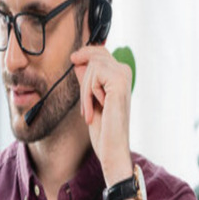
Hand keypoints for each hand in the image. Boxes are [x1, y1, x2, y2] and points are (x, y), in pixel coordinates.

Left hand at [71, 46, 133, 184]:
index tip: (73, 59)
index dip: (86, 53)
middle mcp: (125, 72)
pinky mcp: (118, 81)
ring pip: (92, 65)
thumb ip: (87, 80)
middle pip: (94, 57)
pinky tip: (96, 110)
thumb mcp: (90, 99)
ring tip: (90, 111)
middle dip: (84, 80)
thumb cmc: (104, 128)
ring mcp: (123, 75)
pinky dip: (89, 94)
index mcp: (121, 75)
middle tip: (85, 106)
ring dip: (85, 90)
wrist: (112, 147)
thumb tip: (78, 61)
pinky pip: (94, 75)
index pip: (101, 52)